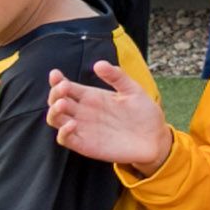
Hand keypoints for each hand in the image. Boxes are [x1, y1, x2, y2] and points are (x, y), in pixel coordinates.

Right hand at [40, 59, 173, 170]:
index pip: (67, 87)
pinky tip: (72, 124)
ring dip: (54, 111)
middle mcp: (82, 112)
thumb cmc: (144, 113)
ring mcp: (82, 128)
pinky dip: (63, 132)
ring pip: (56, 119)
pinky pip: (65, 139)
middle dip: (55, 93)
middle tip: (63, 87)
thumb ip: (117, 77)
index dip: (57, 81)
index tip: (55, 74)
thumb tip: (98, 64)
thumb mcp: (133, 91)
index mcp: (91, 97)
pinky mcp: (85, 145)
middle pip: (57, 101)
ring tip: (62, 103)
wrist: (156, 138)